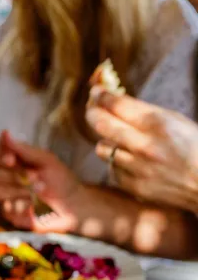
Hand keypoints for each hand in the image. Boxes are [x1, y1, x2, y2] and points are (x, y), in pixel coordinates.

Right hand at [0, 131, 83, 232]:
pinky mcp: (9, 213)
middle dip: (13, 176)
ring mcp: (5, 196)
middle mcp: (5, 178)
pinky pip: (4, 209)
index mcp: (12, 162)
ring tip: (39, 192)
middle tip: (36, 177)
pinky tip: (33, 206)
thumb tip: (4, 133)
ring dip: (18, 191)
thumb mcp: (46, 161)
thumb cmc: (61, 180)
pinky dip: (20, 206)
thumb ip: (23, 150)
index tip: (11, 161)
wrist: (74, 206)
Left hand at [87, 89, 197, 210]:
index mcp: (158, 124)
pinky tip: (133, 162)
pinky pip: (111, 168)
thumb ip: (143, 112)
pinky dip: (117, 163)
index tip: (96, 92)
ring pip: (101, 148)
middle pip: (100, 124)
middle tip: (93, 109)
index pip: (116, 104)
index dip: (101, 95)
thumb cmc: (193, 147)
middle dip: (92, 113)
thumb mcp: (174, 121)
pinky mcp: (134, 186)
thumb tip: (110, 100)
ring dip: (107, 141)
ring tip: (121, 140)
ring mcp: (138, 168)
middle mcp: (145, 145)